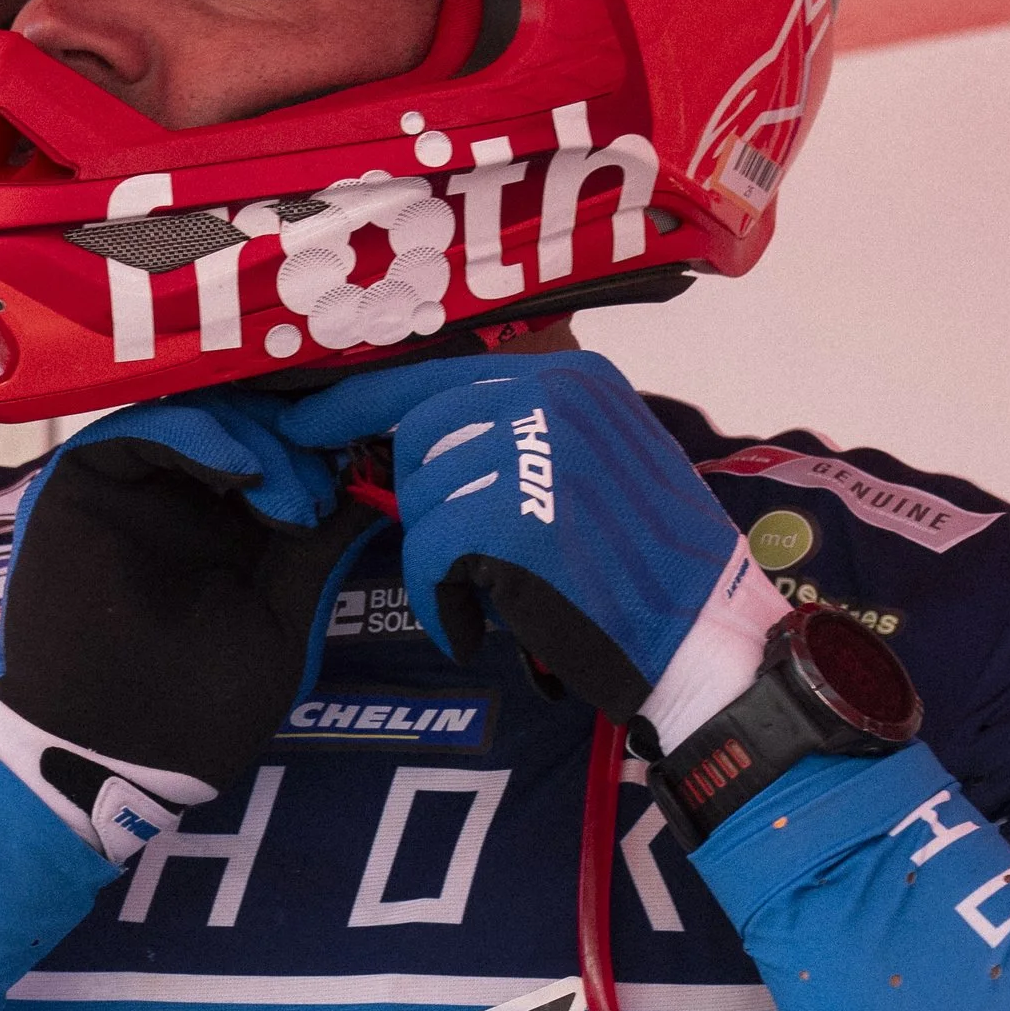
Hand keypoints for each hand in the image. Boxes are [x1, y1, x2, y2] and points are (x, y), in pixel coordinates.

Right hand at [0, 405, 366, 790]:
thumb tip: (377, 488)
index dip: (329, 441)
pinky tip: (249, 473)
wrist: (109, 759)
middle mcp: (183, 492)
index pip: (282, 448)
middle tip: (341, 469)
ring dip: (262, 440)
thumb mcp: (282, 620)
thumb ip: (319, 551)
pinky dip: (203, 436)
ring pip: (202, 413)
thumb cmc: (197, 709)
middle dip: (302, 434)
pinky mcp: (85, 480)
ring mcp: (133, 483)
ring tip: (297, 497)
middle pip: (246, 418)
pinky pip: (144, 428)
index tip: (381, 452)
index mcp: (231, 524)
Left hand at [386, 356, 769, 728]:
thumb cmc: (648, 570)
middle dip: (423, 504)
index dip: (360, 403)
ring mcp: (535, 450)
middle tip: (464, 555)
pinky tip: (478, 628)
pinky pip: (429, 557)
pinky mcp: (514, 517)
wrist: (703, 639)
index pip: (438, 372)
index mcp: (574, 376)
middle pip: (419, 436)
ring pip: (421, 500)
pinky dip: (441, 605)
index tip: (306, 423)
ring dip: (442, 562)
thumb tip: (415, 440)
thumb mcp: (598, 463)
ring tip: (497, 594)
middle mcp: (554, 395)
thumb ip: (525, 434)